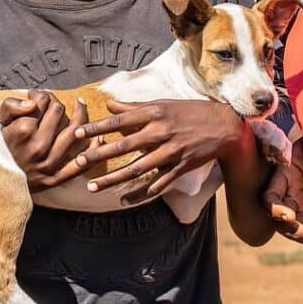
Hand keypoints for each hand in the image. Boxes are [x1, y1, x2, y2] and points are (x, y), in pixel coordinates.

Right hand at [0, 89, 94, 192]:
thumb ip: (12, 106)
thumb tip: (33, 103)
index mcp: (23, 131)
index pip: (45, 103)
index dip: (41, 95)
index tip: (36, 97)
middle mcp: (38, 148)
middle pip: (60, 113)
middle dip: (57, 103)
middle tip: (52, 103)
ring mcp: (47, 165)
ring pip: (74, 133)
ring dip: (82, 117)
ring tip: (81, 107)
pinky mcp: (54, 179)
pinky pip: (79, 164)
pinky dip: (91, 150)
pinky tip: (98, 137)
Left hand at [73, 99, 246, 204]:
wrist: (224, 125)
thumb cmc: (190, 112)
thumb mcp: (163, 104)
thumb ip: (135, 107)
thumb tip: (109, 104)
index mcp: (156, 113)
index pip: (120, 120)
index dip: (97, 127)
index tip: (77, 133)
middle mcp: (161, 132)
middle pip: (125, 145)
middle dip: (99, 155)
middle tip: (78, 163)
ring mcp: (171, 151)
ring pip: (137, 168)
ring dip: (114, 179)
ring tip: (94, 187)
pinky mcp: (181, 166)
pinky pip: (158, 183)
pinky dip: (141, 193)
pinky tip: (124, 199)